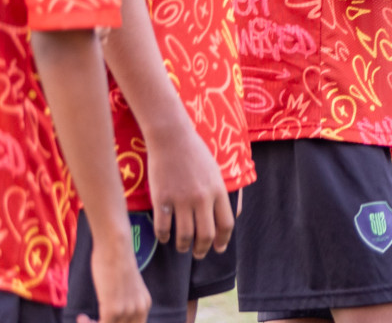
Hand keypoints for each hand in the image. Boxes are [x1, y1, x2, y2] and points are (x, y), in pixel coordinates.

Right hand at [81, 234, 150, 322]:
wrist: (115, 246)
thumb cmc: (116, 261)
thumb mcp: (126, 285)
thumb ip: (125, 300)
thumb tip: (113, 312)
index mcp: (145, 304)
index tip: (99, 321)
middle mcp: (140, 309)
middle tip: (91, 321)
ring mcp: (127, 310)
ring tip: (84, 319)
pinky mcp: (113, 309)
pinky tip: (81, 317)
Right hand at [144, 121, 233, 257]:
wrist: (172, 138)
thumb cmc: (195, 153)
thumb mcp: (216, 171)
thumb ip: (220, 193)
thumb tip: (229, 213)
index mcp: (218, 191)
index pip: (226, 224)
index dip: (223, 240)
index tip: (219, 248)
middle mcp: (202, 198)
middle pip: (206, 234)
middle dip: (202, 249)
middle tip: (198, 254)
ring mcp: (181, 199)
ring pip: (184, 235)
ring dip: (183, 246)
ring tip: (181, 247)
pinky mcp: (162, 199)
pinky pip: (163, 227)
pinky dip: (163, 236)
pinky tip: (163, 237)